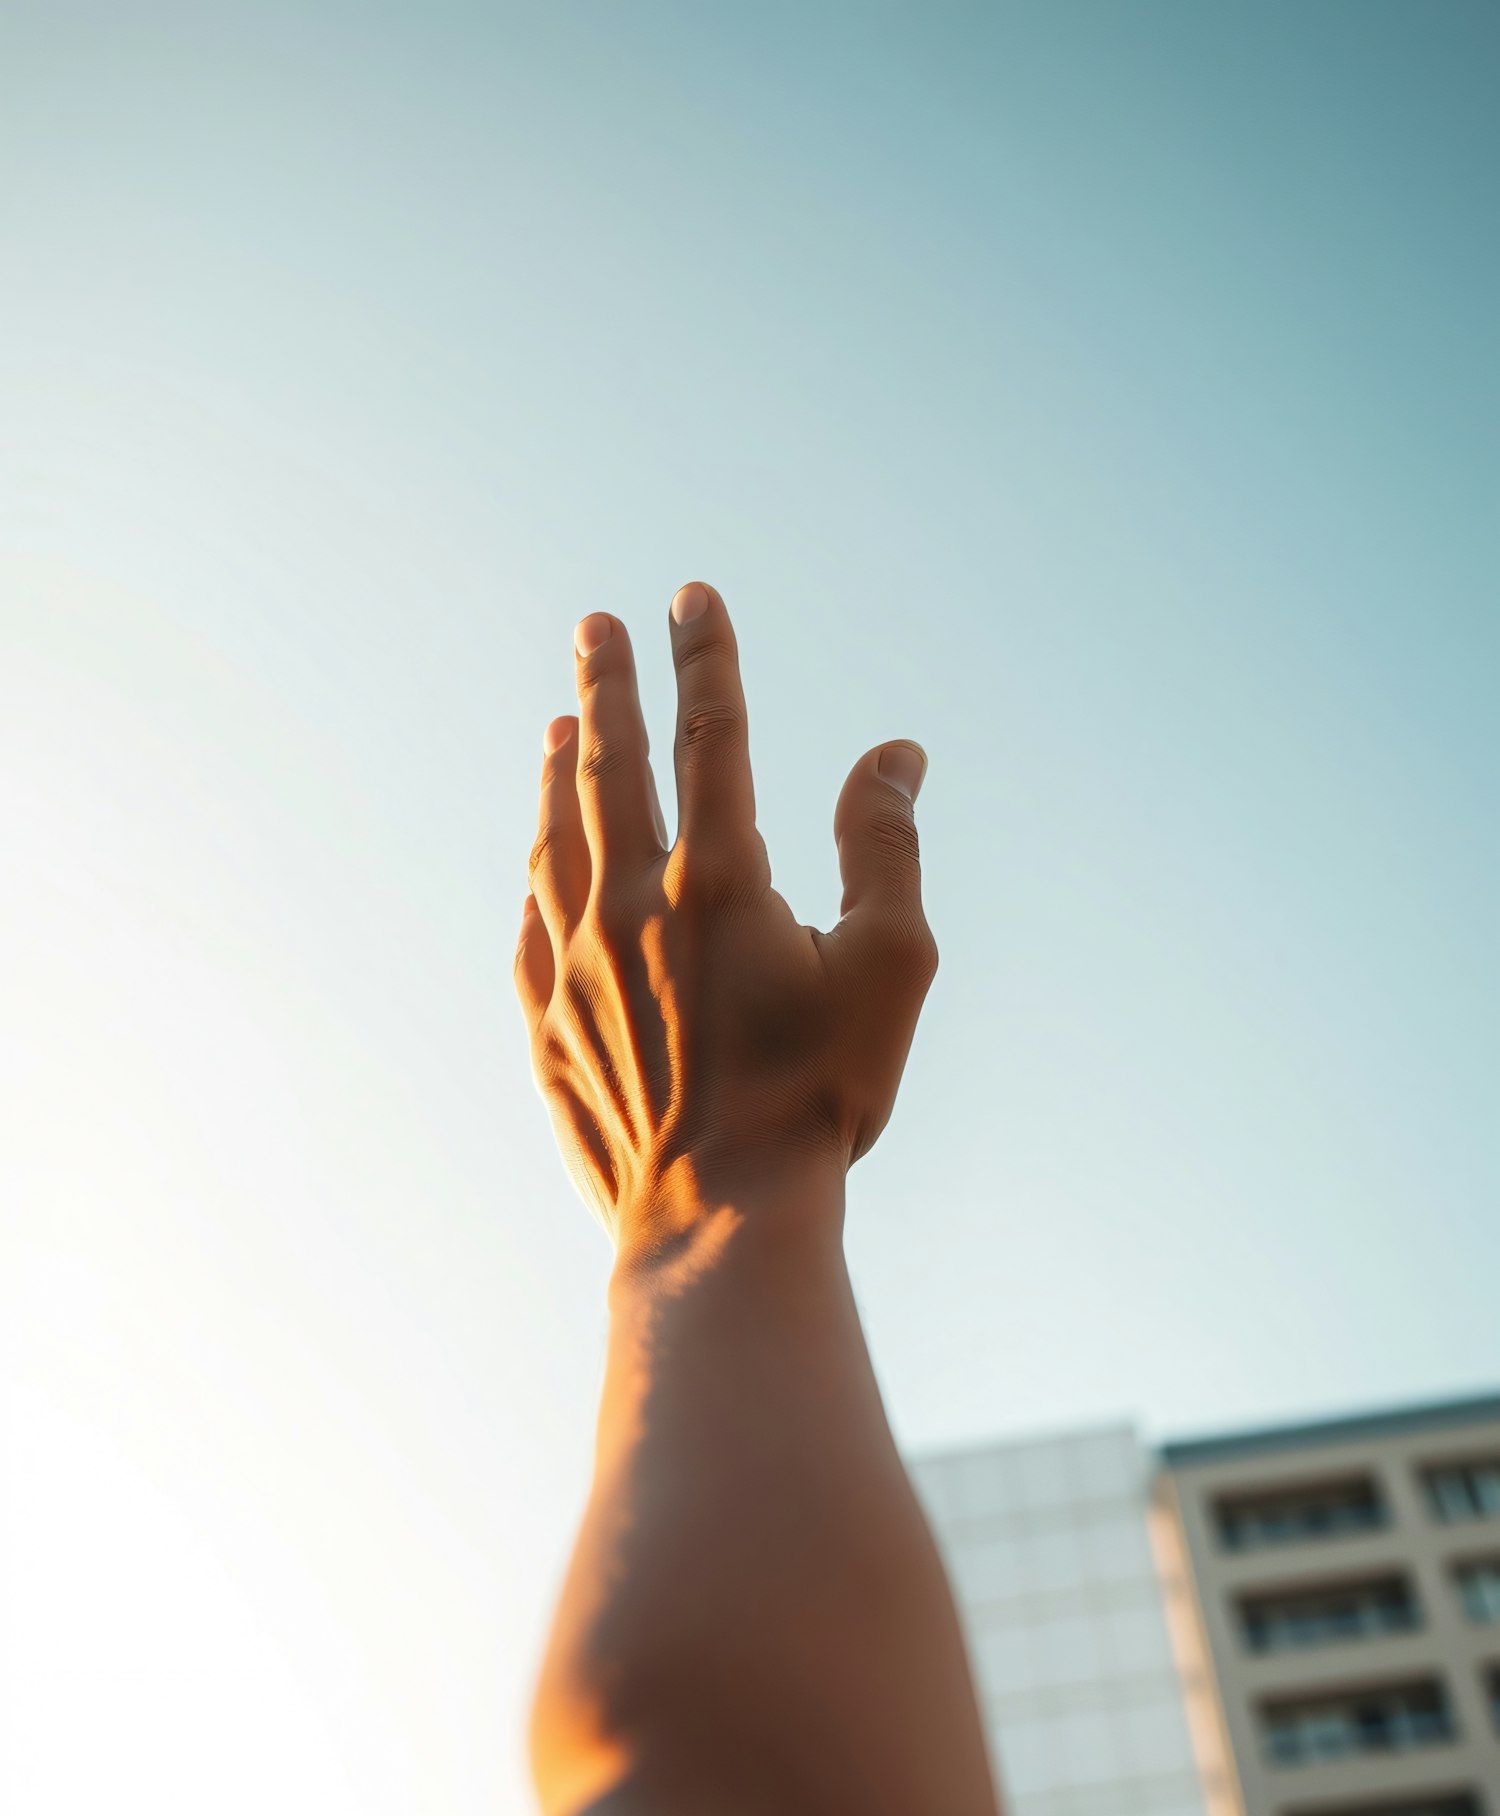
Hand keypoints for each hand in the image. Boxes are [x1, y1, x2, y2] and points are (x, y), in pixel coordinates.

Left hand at [513, 581, 937, 1259]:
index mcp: (719, 879)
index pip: (709, 734)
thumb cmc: (821, 1092)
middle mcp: (628, 905)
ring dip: (560, 774)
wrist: (720, 1217)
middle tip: (591, 626)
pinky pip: (528, 926)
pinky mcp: (545, 1025)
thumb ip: (886, 845)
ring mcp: (573, 966)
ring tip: (560, 727)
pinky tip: (537, 862)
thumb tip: (894, 751)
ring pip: (554, 839)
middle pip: (609, 766)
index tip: (690, 596)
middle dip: (605, 684)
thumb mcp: (890, 964)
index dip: (705, 657)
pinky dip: (536, 875)